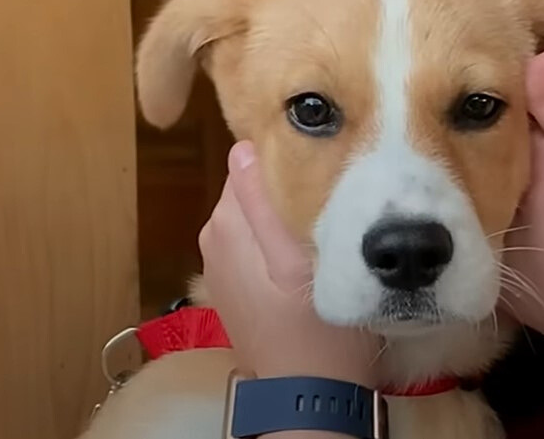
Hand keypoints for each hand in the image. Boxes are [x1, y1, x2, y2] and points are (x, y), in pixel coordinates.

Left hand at [197, 141, 380, 386]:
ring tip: (321, 226)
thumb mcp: (298, 262)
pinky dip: (275, 241)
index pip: (248, 165)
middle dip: (285, 187)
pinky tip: (302, 256)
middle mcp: (213, 238)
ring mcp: (220, 263)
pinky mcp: (232, 283)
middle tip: (330, 200)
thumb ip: (264, 206)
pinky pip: (254, 242)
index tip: (321, 169)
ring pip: (255, 215)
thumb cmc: (317, 327)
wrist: (309, 393)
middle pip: (252, 189)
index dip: (284, 160)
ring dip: (283, 213)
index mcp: (225, 225)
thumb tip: (243, 149)